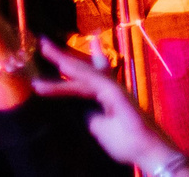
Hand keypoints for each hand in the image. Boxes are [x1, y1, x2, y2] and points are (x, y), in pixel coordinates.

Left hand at [33, 40, 182, 171]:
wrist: (146, 150)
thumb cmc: (127, 141)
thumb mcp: (100, 127)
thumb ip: (90, 114)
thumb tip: (80, 109)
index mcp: (107, 94)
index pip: (94, 71)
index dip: (90, 53)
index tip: (87, 38)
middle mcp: (109, 86)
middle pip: (82, 67)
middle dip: (62, 55)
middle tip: (43, 42)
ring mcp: (111, 88)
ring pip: (81, 73)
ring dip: (60, 61)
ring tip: (43, 50)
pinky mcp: (112, 93)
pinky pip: (85, 85)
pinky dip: (66, 83)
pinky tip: (52, 77)